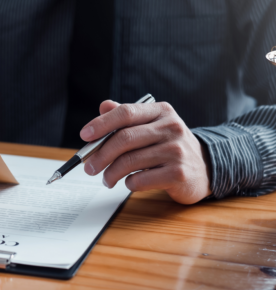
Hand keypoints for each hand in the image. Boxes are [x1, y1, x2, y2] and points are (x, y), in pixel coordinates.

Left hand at [80, 100, 211, 204]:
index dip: (101, 124)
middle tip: (88, 167)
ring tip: (106, 179)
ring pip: (129, 161)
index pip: (125, 113)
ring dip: (110, 173)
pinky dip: (128, 183)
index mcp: (161, 112)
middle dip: (100, 155)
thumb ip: (126, 117)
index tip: (84, 136)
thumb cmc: (169, 146)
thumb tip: (103, 105)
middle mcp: (171, 128)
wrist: (204, 168)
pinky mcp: (178, 174)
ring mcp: (177, 151)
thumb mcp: (152, 126)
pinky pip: (140, 180)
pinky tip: (129, 183)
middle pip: (124, 139)